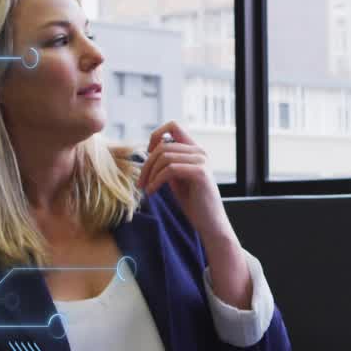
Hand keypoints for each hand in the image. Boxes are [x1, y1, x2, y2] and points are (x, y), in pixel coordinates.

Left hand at [136, 121, 251, 308]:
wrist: (210, 224)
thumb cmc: (193, 203)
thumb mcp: (177, 178)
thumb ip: (168, 163)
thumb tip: (149, 151)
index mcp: (195, 150)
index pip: (174, 126)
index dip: (156, 135)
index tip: (147, 154)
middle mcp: (200, 152)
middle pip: (163, 146)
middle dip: (147, 164)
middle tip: (140, 182)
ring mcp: (202, 161)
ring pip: (165, 157)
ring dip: (149, 174)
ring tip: (146, 188)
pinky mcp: (200, 174)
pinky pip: (170, 170)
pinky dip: (156, 180)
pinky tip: (151, 191)